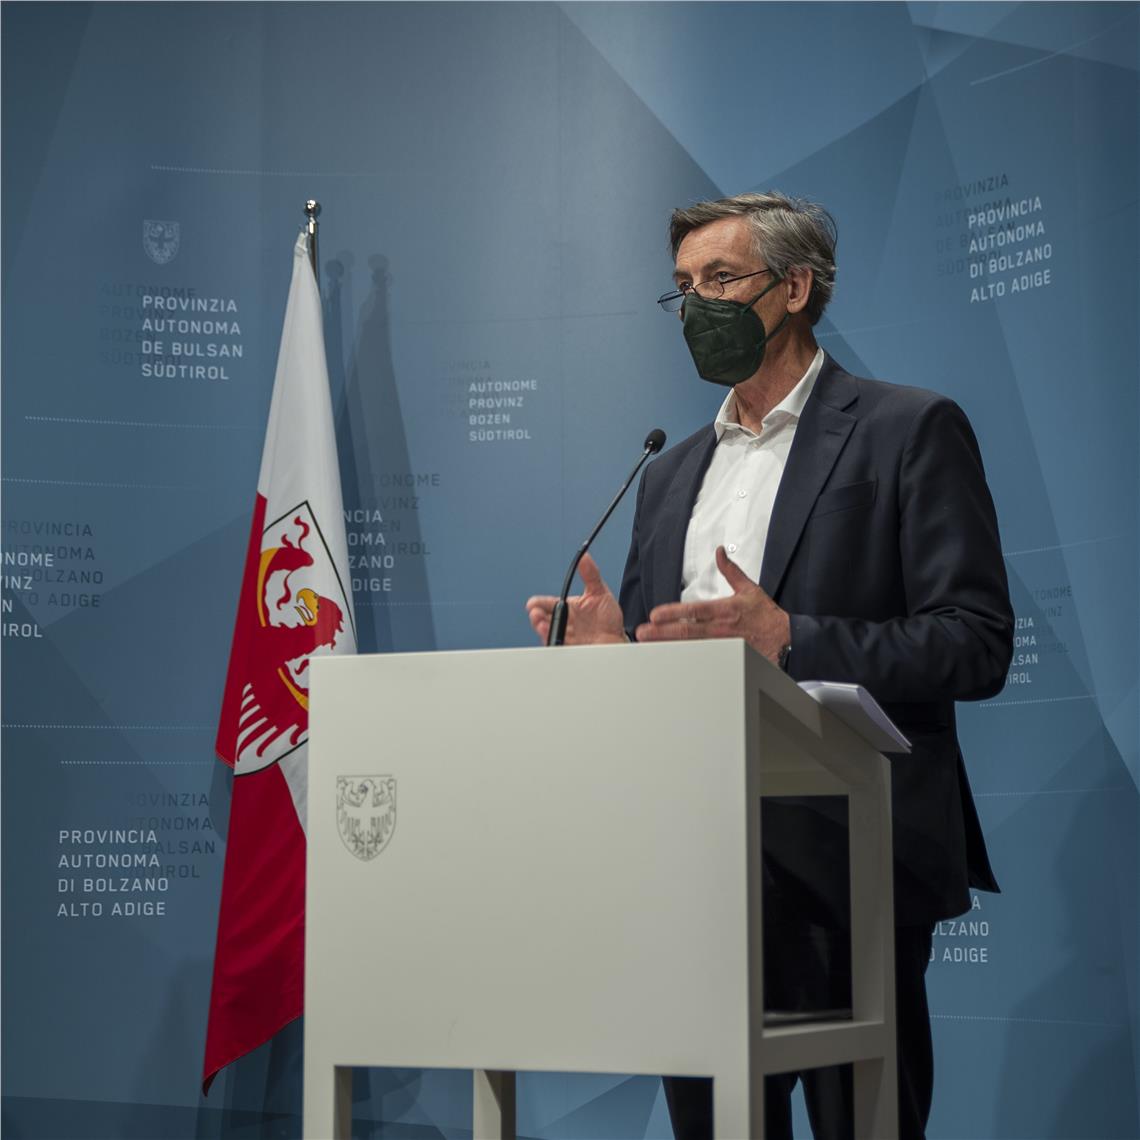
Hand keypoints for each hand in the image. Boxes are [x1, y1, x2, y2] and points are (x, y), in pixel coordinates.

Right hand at [526, 553, 626, 644]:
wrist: (618, 640)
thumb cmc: (609, 619)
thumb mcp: (600, 592)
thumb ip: (591, 574)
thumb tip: (584, 557)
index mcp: (569, 608)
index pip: (549, 604)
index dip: (539, 603)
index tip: (533, 603)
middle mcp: (565, 623)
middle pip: (545, 619)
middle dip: (537, 615)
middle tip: (535, 612)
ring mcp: (567, 637)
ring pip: (549, 632)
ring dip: (542, 628)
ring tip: (540, 623)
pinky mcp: (570, 649)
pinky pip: (557, 646)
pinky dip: (552, 641)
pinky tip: (550, 635)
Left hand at [635, 546, 790, 663]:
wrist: (786, 640)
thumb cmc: (766, 615)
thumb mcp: (749, 588)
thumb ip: (730, 571)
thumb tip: (719, 552)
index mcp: (725, 610)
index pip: (694, 611)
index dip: (673, 613)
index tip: (655, 614)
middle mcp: (721, 628)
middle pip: (687, 631)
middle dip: (662, 632)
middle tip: (643, 632)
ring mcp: (722, 645)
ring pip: (691, 646)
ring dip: (669, 646)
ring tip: (649, 645)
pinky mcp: (726, 657)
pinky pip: (703, 658)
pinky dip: (686, 658)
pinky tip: (671, 658)